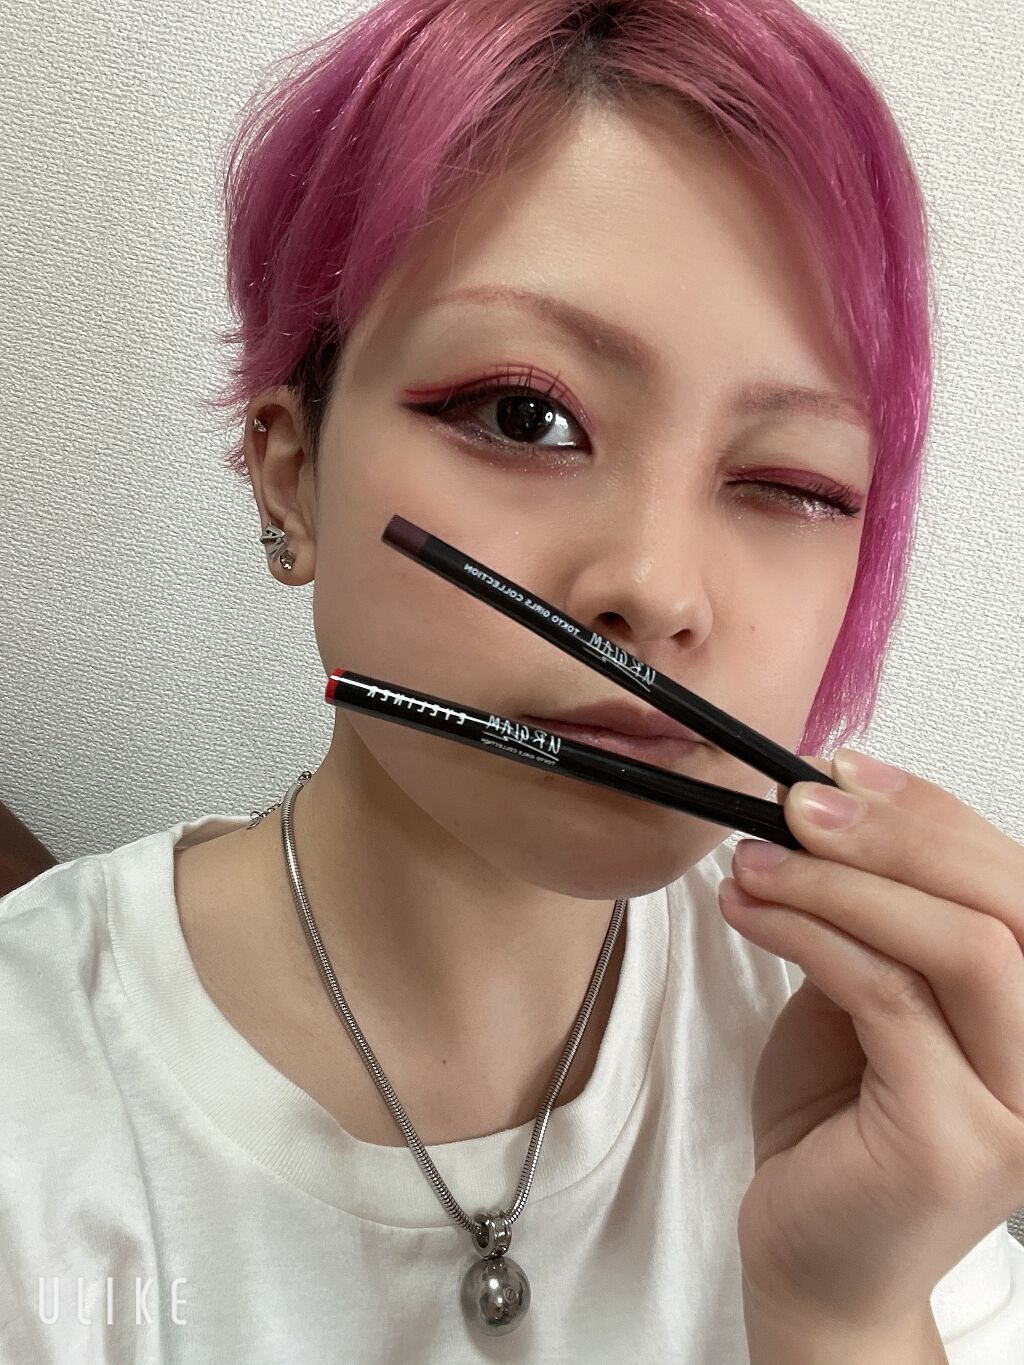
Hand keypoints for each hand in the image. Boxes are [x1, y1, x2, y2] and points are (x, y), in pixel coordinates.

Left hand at [717, 747, 1023, 1330]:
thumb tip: (834, 813)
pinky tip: (748, 910)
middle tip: (794, 804)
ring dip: (842, 882)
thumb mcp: (870, 997)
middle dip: (893, 833)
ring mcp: (1023, 1106)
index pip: (1015, 880)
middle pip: (1008, 900)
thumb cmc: (842, 1126)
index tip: (842, 767)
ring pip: (960, 944)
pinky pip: (887, 997)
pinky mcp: (956, 1140)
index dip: (932, 811)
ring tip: (754, 859)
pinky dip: (809, 933)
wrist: (816, 1260)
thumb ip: (880, 921)